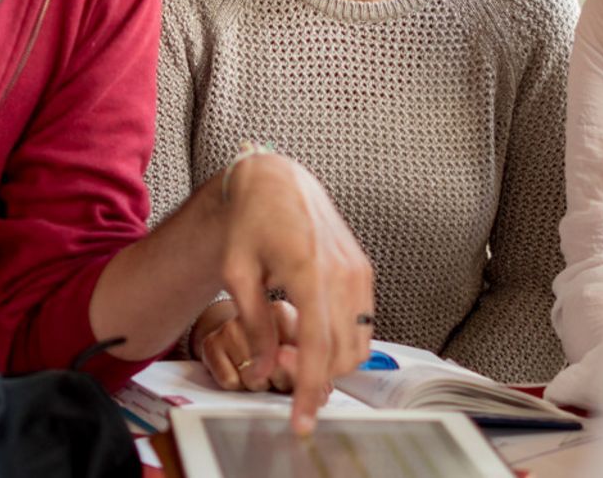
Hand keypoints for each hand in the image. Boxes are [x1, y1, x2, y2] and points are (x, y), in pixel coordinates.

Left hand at [214, 153, 374, 433]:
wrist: (276, 182)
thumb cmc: (251, 223)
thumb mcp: (239, 274)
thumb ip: (255, 326)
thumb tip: (263, 372)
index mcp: (308, 269)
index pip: (317, 345)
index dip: (310, 388)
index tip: (302, 420)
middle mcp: (342, 271)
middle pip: (342, 352)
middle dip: (317, 376)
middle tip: (280, 366)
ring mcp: (358, 270)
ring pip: (358, 343)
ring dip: (332, 362)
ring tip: (294, 349)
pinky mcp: (364, 271)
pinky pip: (363, 323)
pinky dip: (342, 341)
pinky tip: (313, 333)